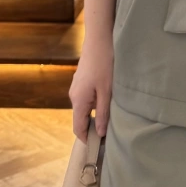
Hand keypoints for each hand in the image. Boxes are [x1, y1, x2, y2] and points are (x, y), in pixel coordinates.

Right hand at [69, 19, 113, 140]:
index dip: (87, 139)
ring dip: (95, 115)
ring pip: (84, 108)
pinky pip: (86, 98)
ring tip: (111, 119)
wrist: (99, 39)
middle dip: (92, 128)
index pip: (78, 128)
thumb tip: (99, 133)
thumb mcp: (107, 91)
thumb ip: (103, 113)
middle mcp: (74, 95)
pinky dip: (94, 105)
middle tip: (110, 134)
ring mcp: (76, 87)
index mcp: (78, 100)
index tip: (99, 147)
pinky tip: (108, 102)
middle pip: (81, 119)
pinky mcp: (82, 80)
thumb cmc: (104, 64)